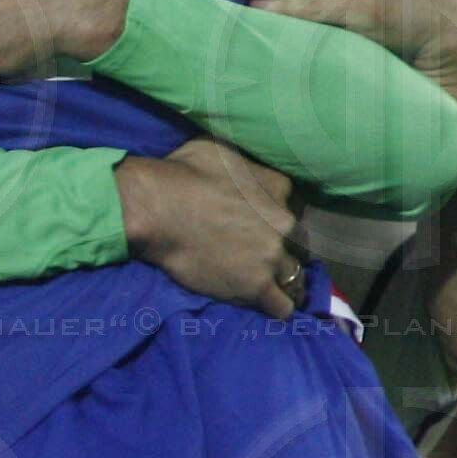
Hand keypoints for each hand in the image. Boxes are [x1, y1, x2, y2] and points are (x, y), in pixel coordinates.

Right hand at [116, 142, 302, 318]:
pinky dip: (278, 307)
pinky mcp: (256, 287)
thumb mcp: (219, 151)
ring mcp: (272, 256)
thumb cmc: (180, 174)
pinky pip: (282, 306)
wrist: (158, 209)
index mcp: (278, 188)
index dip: (275, 218)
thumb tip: (239, 170)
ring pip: (295, 276)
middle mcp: (284, 222)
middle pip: (298, 244)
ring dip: (284, 281)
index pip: (292, 206)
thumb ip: (243, 166)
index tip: (260, 224)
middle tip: (259, 255)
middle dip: (282, 249)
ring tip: (270, 287)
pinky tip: (269, 306)